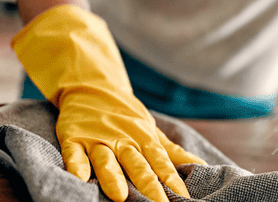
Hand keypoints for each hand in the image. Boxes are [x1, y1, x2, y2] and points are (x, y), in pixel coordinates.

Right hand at [12, 5, 205, 201]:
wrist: (93, 87)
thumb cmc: (127, 116)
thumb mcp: (151, 132)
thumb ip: (173, 152)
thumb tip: (203, 166)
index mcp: (144, 140)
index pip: (161, 162)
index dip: (172, 180)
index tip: (183, 198)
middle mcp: (123, 140)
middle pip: (137, 165)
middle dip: (148, 185)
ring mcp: (98, 139)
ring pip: (106, 160)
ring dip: (113, 177)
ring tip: (120, 196)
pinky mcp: (74, 138)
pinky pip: (74, 153)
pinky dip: (76, 165)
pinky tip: (79, 179)